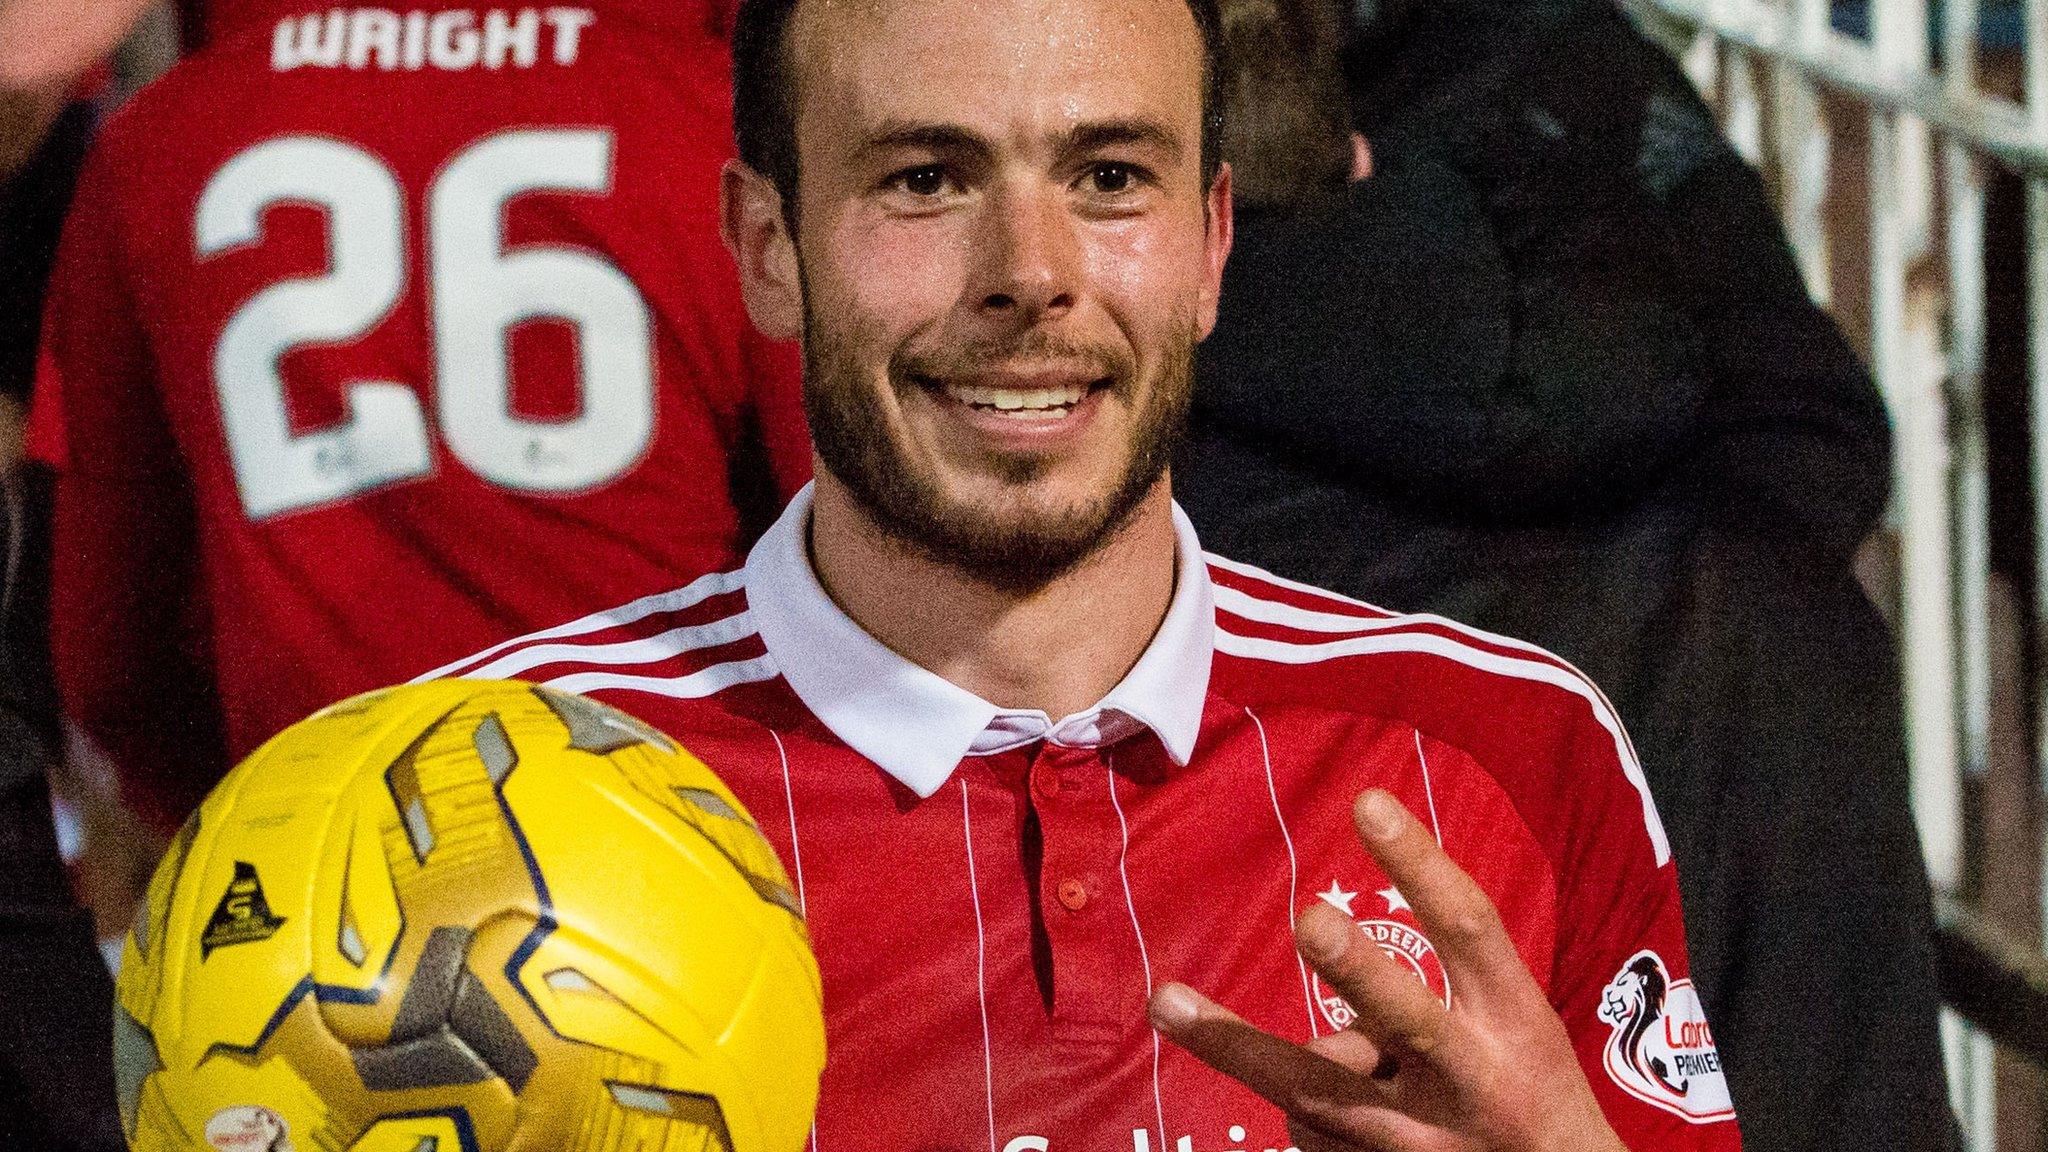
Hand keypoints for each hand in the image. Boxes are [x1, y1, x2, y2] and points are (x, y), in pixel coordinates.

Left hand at [1148, 789, 1624, 1151]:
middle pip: (1411, 1020)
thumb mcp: (1507, 1027)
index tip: (1368, 803)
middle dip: (1360, 973)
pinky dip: (1305, 1106)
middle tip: (1310, 922)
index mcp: (1515, 1020)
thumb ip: (1423, 999)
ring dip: (1239, 1047)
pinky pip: (1311, 1127)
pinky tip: (1331, 1110)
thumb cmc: (1519, 1087)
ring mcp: (1424, 1140)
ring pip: (1320, 1093)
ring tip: (1167, 1001)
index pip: (1471, 930)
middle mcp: (1473, 1080)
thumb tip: (1329, 1011)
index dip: (1422, 867)